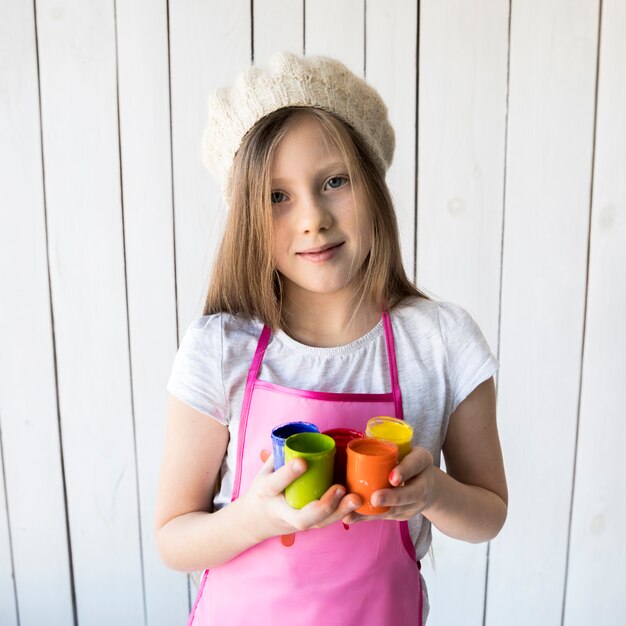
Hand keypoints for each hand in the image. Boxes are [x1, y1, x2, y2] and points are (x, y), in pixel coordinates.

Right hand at [241, 450, 361, 540]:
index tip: (302, 462)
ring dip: (339, 511)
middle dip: (323, 505)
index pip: (276, 484)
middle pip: (303, 517)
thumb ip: (281, 454)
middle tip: (340, 488)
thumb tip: (300, 433)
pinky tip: (357, 504)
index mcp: (267, 493)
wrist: (256, 521)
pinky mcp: (308, 526)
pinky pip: (326, 522)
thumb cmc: (263, 490)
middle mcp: (282, 512)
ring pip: (319, 523)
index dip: (288, 474)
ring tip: (356, 498)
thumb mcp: (264, 470)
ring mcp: (296, 523)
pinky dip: (343, 514)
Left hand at [342, 446, 438, 523]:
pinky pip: (384, 516)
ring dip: (373, 512)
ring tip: (353, 512)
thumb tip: (362, 441)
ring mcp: (413, 505)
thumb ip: (391, 447)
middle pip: (409, 494)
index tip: (392, 478)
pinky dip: (366, 517)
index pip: (415, 464)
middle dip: (391, 498)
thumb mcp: (407, 449)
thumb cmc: (410, 462)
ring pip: (394, 510)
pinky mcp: (401, 515)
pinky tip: (350, 517)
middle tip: (375, 499)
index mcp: (422, 462)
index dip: (404, 471)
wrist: (428, 485)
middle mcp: (422, 486)